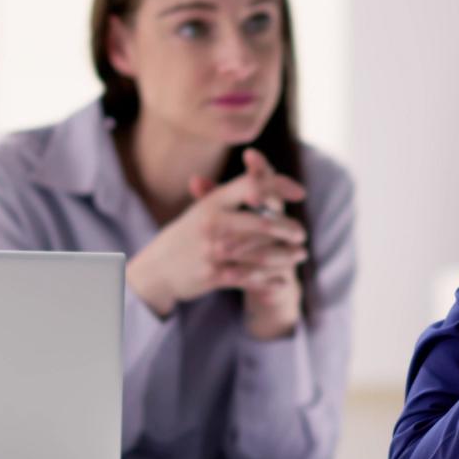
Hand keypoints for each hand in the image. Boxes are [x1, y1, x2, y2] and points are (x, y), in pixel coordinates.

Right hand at [125, 148, 308, 320]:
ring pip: (260, 254)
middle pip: (262, 223)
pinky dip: (268, 282)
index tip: (300, 193)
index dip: (279, 186)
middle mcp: (213, 223)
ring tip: (299, 255)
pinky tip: (282, 282)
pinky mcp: (212, 276)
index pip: (252, 185)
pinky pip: (248, 279)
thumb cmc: (187, 235)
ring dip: (285, 256)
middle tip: (301, 234)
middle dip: (287, 229)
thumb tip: (265, 176)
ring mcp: (212, 251)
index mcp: (213, 202)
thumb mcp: (203, 209)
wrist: (156, 269)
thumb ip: (232, 195)